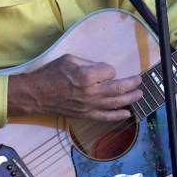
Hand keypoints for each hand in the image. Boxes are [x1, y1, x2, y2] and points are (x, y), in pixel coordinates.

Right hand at [7, 54, 141, 121]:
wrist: (37, 94)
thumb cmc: (51, 74)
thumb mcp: (69, 59)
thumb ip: (88, 62)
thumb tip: (102, 68)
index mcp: (86, 76)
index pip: (110, 71)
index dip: (109, 69)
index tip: (104, 69)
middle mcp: (90, 92)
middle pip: (118, 88)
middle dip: (131, 84)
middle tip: (139, 80)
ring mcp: (89, 106)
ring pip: (116, 103)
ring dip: (130, 99)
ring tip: (139, 94)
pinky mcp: (86, 115)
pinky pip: (105, 117)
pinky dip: (118, 115)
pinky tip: (127, 113)